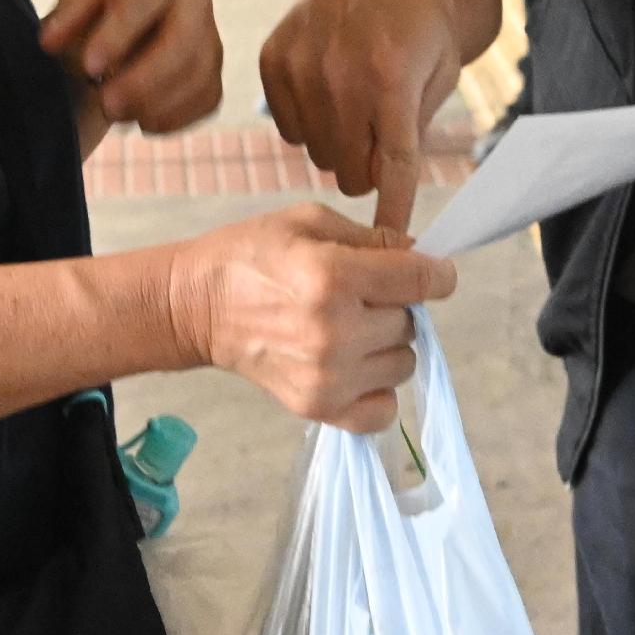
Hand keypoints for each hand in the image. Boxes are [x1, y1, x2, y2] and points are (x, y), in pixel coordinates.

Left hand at [42, 0, 222, 133]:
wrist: (128, 23)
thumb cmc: (101, 2)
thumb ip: (66, 13)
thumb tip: (49, 40)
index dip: (118, 34)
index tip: (89, 66)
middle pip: (184, 42)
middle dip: (145, 80)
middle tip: (106, 103)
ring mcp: (210, 38)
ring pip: (198, 76)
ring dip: (156, 104)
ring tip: (116, 115)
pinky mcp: (214, 73)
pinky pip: (206, 101)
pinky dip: (174, 118)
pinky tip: (142, 121)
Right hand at [165, 207, 457, 430]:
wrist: (196, 307)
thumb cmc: (251, 255)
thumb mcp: (309, 222)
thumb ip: (372, 238)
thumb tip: (422, 258)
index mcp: (332, 277)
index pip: (421, 281)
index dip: (437, 274)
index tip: (432, 273)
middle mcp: (335, 332)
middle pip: (410, 322)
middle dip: (394, 306)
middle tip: (358, 297)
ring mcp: (327, 377)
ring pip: (403, 363)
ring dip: (386, 346)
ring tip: (349, 330)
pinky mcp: (317, 408)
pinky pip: (383, 412)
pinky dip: (378, 391)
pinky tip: (355, 368)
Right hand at [261, 0, 471, 231]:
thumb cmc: (421, 19)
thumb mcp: (440, 72)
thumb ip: (413, 132)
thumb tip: (386, 195)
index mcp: (390, 78)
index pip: (390, 167)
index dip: (392, 212)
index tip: (391, 245)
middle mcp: (339, 74)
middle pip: (348, 173)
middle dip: (367, 171)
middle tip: (381, 143)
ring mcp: (300, 65)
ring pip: (316, 155)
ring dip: (339, 146)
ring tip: (357, 107)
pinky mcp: (272, 59)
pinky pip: (288, 130)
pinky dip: (309, 124)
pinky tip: (327, 92)